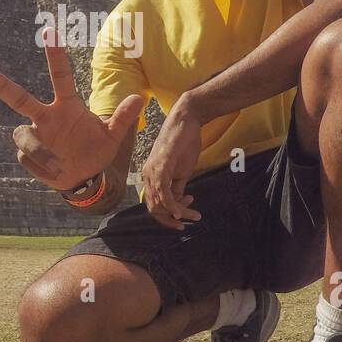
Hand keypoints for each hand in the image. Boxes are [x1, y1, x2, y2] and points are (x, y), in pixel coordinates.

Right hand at [0, 26, 144, 192]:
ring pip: (22, 134)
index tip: (49, 32)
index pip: (60, 77)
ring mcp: (34, 135)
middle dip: (0, 84)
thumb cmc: (96, 151)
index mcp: (67, 107)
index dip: (55, 55)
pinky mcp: (27, 155)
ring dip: (39, 151)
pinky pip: (28, 158)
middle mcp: (45, 117)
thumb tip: (139, 99)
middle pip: (18, 98)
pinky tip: (56, 172)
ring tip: (58, 166)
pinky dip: (43, 168)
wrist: (83, 178)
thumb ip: (122, 118)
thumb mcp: (112, 137)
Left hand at [139, 94, 203, 230]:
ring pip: (159, 203)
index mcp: (150, 177)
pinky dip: (172, 205)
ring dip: (178, 213)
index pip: (153, 205)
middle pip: (154, 209)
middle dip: (171, 220)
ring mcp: (153, 170)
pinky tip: (181, 212)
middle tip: (189, 219)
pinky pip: (163, 191)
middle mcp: (147, 175)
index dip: (167, 218)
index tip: (183, 220)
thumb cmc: (184, 144)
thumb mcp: (181, 171)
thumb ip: (177, 188)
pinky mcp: (161, 165)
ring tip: (194, 214)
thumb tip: (177, 204)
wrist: (187, 121)